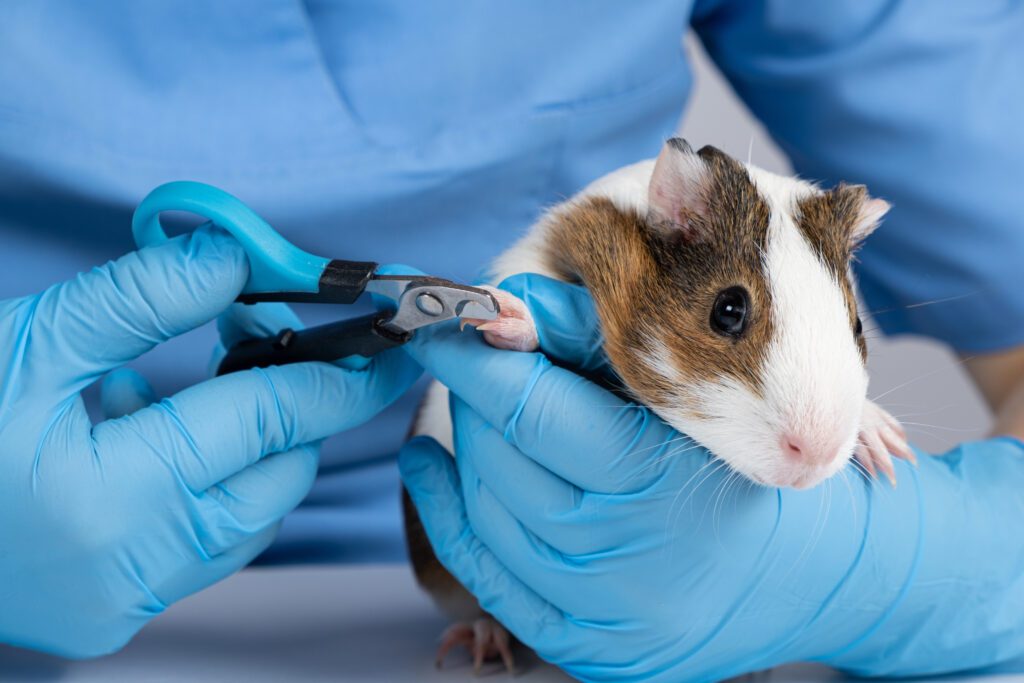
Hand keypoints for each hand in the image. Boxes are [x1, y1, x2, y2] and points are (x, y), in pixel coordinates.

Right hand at [0, 227, 420, 657]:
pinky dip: (210, 490)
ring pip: (248, 522)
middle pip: (273, 479)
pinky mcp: (109, 616)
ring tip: (209, 389)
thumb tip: (234, 262)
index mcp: (107, 500)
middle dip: (297, 411)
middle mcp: (129, 572)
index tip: (391, 344)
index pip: (264, 421)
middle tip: (290, 347)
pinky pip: (203, 547)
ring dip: (254, 452)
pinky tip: (164, 439)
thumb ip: (140, 298)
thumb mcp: (24, 339)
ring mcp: (121, 605)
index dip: (336, 374)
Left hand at [400, 273, 1023, 680]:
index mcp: (658, 474)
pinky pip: (486, 576)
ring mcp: (605, 613)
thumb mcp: (699, 380)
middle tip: (478, 360)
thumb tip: (502, 305)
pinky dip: (449, 513)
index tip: (447, 322)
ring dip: (470, 447)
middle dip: (475, 395)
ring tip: (484, 409)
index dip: (472, 356)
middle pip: (498, 455)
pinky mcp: (590, 648)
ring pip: (484, 510)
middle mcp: (627, 555)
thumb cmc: (756, 461)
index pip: (528, 405)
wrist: (820, 572)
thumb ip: (594, 334)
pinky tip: (435, 467)